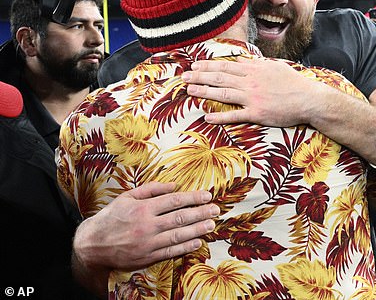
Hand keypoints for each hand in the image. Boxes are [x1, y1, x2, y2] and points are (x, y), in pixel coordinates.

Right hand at [72, 182, 218, 291]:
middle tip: (215, 209)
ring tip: (211, 225)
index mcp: (143, 208)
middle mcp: (147, 225)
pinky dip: (185, 247)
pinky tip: (197, 242)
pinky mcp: (147, 257)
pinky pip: (170, 251)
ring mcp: (148, 243)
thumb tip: (174, 185)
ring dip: (197, 230)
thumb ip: (151, 189)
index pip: (174, 201)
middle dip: (200, 213)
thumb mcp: (128, 197)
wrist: (92, 245)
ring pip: (178, 235)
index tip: (207, 195)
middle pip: (180, 217)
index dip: (192, 198)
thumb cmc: (111, 217)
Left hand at [183, 58, 320, 125]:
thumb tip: (241, 60)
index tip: (195, 66)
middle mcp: (250, 82)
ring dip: (204, 92)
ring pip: (223, 94)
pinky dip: (220, 117)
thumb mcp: (274, 67)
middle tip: (184, 77)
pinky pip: (235, 115)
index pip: (226, 66)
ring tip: (189, 91)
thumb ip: (256, 64)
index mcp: (254, 70)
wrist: (308, 99)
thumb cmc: (293, 83)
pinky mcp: (257, 113)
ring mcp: (252, 98)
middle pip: (220, 78)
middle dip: (200, 77)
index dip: (208, 66)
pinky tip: (207, 118)